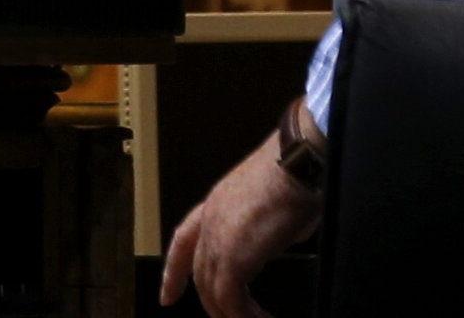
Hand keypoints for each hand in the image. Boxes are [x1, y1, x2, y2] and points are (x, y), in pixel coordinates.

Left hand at [159, 123, 322, 315]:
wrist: (296, 161)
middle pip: (199, 273)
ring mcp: (218, 237)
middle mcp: (210, 220)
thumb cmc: (292, 174)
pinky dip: (244, 316)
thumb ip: (264, 226)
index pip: (182, 241)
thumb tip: (277, 238)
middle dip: (211, 302)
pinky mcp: (233, 256)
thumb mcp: (269, 204)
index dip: (173, 272)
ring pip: (212, 290)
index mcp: (215, 204)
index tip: (167, 297)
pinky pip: (231, 299)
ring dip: (230, 314)